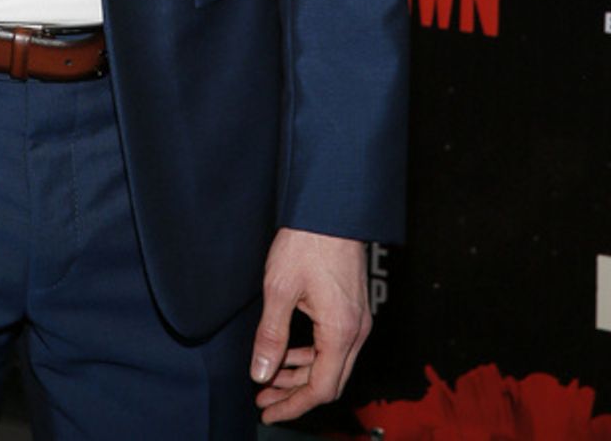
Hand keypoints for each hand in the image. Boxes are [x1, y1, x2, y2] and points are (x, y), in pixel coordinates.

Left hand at [250, 228, 370, 425]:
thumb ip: (271, 335)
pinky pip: (333, 346)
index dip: (293, 406)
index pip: (321, 388)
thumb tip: (260, 372)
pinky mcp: (352, 308)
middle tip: (264, 399)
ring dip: (300, 375)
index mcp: (341, 331)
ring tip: (269, 378)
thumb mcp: (279, 288)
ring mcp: (357, 320)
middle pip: (329, 382)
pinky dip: (310, 356)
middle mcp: (356, 331)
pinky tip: (287, 354)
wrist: (330, 208)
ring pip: (331, 364)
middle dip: (295, 395)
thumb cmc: (307, 242)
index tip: (268, 411)